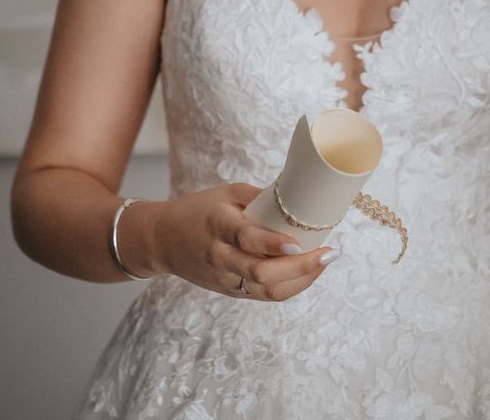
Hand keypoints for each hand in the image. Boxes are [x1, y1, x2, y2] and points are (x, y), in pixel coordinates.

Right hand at [148, 182, 340, 300]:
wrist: (161, 240)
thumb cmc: (195, 211)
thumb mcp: (223, 193)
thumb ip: (258, 197)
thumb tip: (297, 198)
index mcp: (216, 225)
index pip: (245, 238)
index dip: (272, 243)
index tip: (297, 243)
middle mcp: (219, 255)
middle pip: (260, 272)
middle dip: (299, 267)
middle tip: (328, 254)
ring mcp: (223, 277)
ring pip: (265, 289)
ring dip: (300, 279)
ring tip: (324, 262)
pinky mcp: (228, 290)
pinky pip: (263, 295)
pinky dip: (289, 286)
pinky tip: (307, 273)